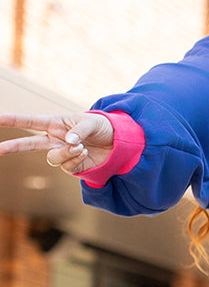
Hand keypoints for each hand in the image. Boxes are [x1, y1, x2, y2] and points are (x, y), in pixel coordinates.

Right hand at [0, 112, 114, 175]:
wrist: (118, 142)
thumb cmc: (103, 127)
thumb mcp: (93, 122)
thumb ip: (79, 131)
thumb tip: (68, 142)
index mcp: (56, 123)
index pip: (31, 122)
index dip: (13, 120)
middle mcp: (55, 139)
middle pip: (29, 144)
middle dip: (13, 146)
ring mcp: (62, 153)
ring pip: (52, 158)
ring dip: (66, 152)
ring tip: (81, 146)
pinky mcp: (71, 166)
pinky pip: (66, 166)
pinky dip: (75, 158)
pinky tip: (84, 152)